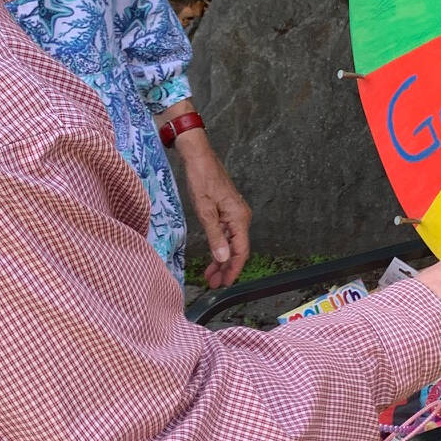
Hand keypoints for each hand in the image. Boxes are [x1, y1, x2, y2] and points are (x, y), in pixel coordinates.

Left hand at [175, 131, 251, 288]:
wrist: (198, 156)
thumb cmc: (201, 179)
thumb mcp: (205, 211)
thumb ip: (215, 236)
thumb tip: (223, 258)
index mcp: (239, 218)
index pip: (241, 251)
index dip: (233, 269)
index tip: (224, 284)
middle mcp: (241, 217)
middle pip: (237, 249)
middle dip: (226, 268)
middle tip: (213, 284)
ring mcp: (234, 214)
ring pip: (231, 243)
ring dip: (221, 259)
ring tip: (210, 276)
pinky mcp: (226, 211)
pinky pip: (226, 234)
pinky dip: (219, 246)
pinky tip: (212, 257)